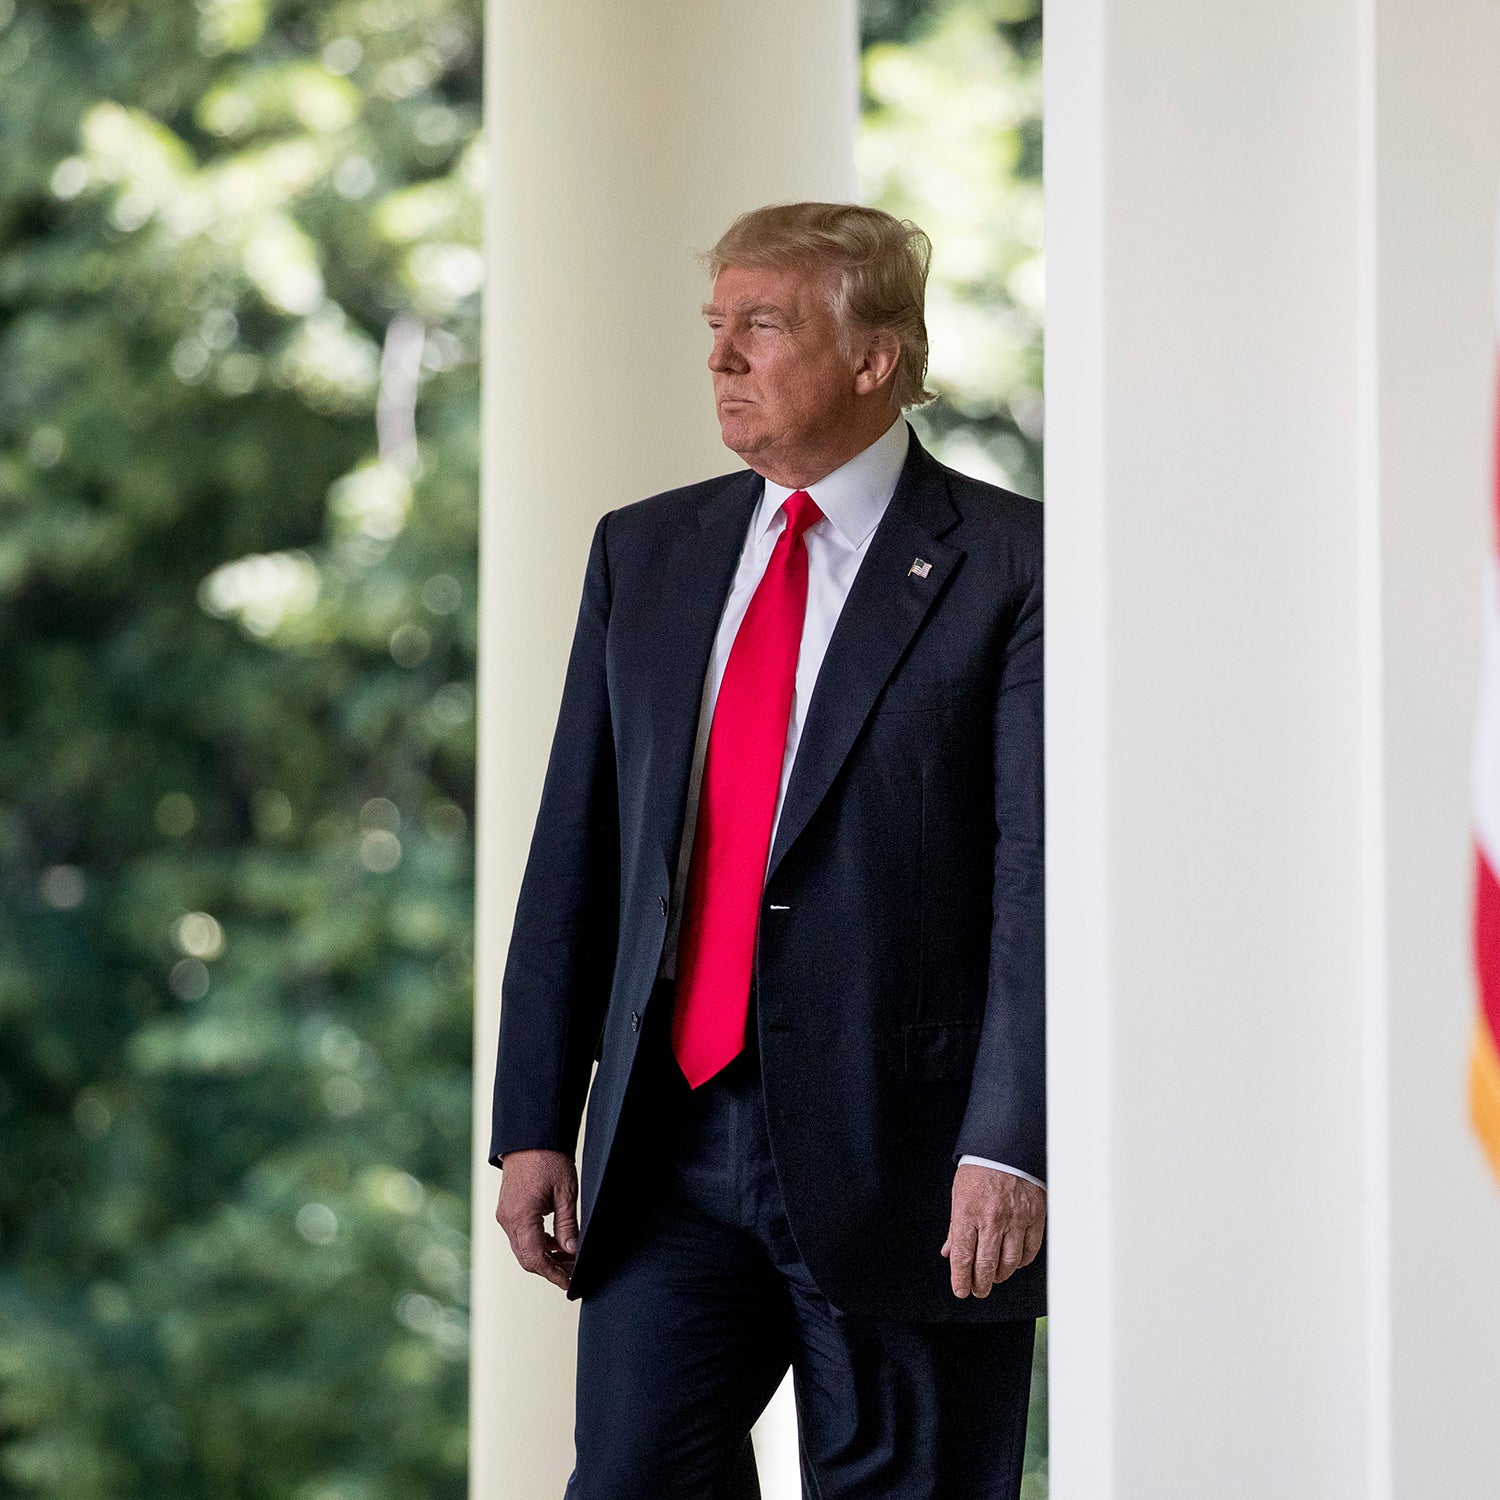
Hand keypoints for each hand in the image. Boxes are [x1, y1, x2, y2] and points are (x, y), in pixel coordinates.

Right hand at [495, 1148, 578, 1291]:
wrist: (530, 1137)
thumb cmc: (549, 1159)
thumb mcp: (565, 1192)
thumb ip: (568, 1225)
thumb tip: (572, 1252)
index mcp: (521, 1217)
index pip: (536, 1259)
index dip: (554, 1275)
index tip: (570, 1284)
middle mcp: (508, 1220)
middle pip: (527, 1259)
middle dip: (550, 1270)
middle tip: (573, 1273)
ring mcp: (505, 1215)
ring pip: (523, 1249)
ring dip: (544, 1258)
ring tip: (569, 1259)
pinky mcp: (507, 1211)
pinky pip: (520, 1237)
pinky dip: (537, 1244)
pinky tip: (556, 1243)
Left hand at [941, 1164, 1045, 1298]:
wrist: (1007, 1147)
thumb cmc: (980, 1169)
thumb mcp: (958, 1194)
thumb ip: (954, 1227)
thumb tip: (949, 1253)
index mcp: (968, 1212)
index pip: (962, 1256)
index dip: (960, 1279)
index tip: (960, 1290)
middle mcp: (992, 1218)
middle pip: (985, 1265)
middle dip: (980, 1284)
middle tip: (977, 1290)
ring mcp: (1016, 1218)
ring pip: (1009, 1262)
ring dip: (1000, 1275)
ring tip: (994, 1277)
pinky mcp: (1035, 1216)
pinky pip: (1030, 1250)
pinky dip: (1021, 1261)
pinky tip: (1014, 1262)